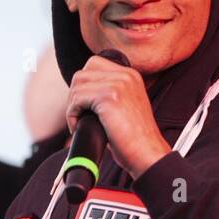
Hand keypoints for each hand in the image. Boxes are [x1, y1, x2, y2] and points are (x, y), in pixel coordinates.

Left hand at [66, 54, 171, 178]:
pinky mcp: (109, 96)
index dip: (83, 86)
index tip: (84, 107)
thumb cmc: (133, 139)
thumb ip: (108, 95)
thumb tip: (80, 95)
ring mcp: (118, 83)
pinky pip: (77, 98)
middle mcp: (126, 75)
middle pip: (82, 73)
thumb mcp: (124, 108)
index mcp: (130, 75)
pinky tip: (78, 127)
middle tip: (78, 115)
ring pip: (77, 85)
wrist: (146, 154)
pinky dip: (72, 114)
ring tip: (79, 123)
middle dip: (74, 95)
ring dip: (72, 106)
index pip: (94, 65)